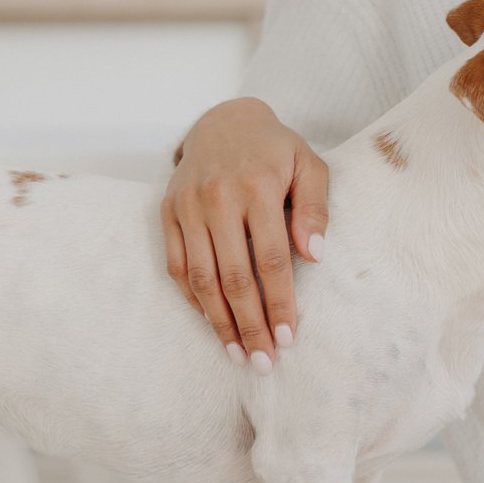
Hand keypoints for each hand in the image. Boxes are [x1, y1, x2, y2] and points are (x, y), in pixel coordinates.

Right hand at [161, 97, 328, 372]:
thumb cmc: (274, 149)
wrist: (223, 121)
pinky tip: (211, 322)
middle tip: (262, 361)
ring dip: (218, 321)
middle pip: (233, 277)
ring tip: (236, 352)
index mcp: (256, 187)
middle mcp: (217, 198)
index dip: (279, 302)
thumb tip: (315, 254)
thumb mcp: (308, 164)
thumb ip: (315, 207)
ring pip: (200, 277)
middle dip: (249, 324)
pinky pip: (176, 265)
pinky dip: (192, 298)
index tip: (288, 337)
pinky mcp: (167, 212)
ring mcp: (187, 206)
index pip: (270, 259)